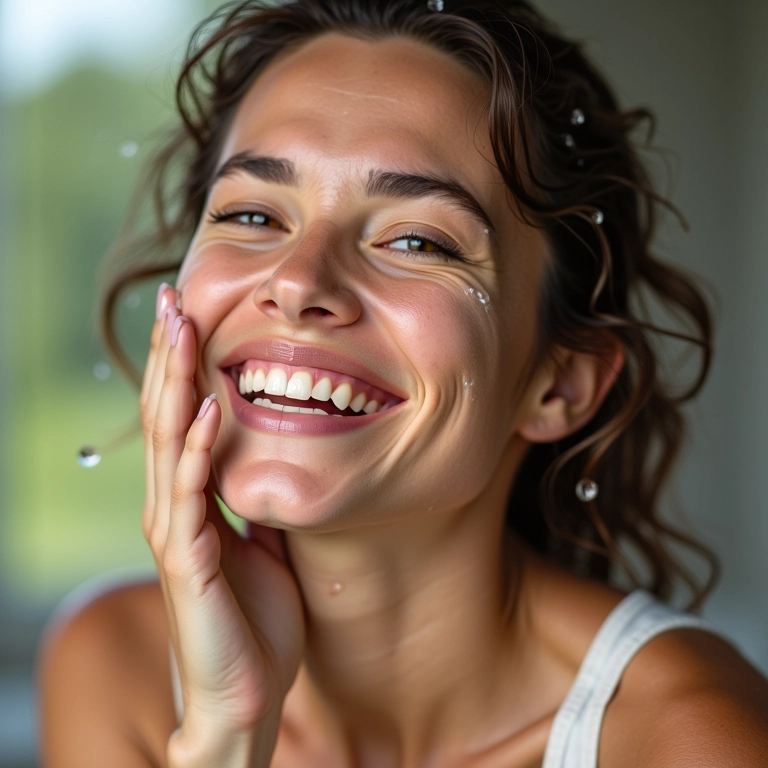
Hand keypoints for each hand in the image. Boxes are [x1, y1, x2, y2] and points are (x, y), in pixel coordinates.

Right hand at [141, 284, 305, 766]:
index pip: (182, 417)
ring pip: (169, 441)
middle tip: (172, 296)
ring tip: (183, 326)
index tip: (191, 312)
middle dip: (169, 353)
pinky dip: (201, 446)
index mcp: (191, 499)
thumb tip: (273, 461)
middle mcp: (173, 506)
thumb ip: (257, 500)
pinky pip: (193, 493)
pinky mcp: (188, 562)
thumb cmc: (255, 619)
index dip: (182, 365)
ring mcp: (176, 532)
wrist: (244, 693)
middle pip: (166, 414)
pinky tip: (211, 404)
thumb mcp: (263, 543)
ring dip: (175, 381)